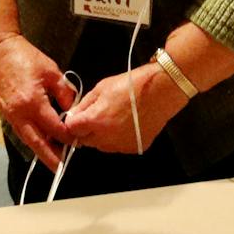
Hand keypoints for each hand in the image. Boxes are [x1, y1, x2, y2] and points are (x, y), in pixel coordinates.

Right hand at [0, 35, 76, 170]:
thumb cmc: (22, 56)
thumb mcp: (51, 71)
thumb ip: (65, 92)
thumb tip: (72, 109)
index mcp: (33, 102)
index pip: (55, 128)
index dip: (68, 136)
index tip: (78, 139)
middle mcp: (20, 112)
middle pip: (38, 143)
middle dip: (51, 157)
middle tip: (61, 168)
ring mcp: (11, 114)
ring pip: (28, 140)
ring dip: (41, 150)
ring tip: (53, 159)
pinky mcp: (6, 112)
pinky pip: (21, 131)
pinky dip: (31, 139)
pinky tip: (40, 141)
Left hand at [63, 63, 187, 154]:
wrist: (161, 91)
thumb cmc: (130, 85)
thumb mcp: (101, 88)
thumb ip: (84, 105)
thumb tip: (73, 116)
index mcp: (96, 120)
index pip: (72, 130)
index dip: (72, 122)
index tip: (76, 117)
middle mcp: (107, 138)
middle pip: (84, 141)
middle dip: (84, 130)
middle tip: (94, 116)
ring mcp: (122, 146)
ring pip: (100, 146)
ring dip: (99, 136)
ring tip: (111, 118)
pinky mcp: (134, 149)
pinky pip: (117, 147)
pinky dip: (116, 139)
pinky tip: (124, 125)